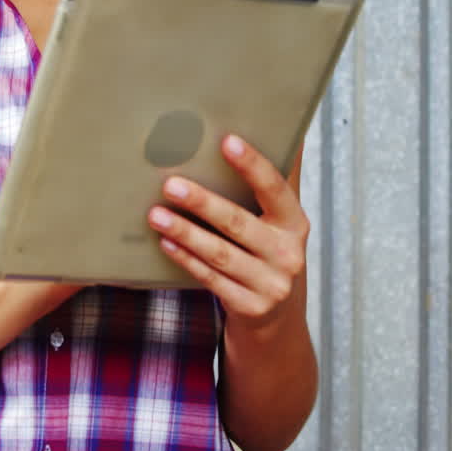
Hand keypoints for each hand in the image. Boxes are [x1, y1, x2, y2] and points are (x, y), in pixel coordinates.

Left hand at [147, 135, 308, 337]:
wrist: (277, 318)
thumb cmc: (268, 255)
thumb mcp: (279, 224)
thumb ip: (272, 185)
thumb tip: (283, 132)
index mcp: (295, 224)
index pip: (274, 189)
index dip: (252, 165)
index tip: (226, 141)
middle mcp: (288, 254)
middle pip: (238, 223)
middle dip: (202, 202)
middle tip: (170, 184)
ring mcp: (271, 284)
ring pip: (220, 254)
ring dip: (185, 232)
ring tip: (156, 214)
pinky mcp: (250, 308)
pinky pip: (211, 279)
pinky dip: (186, 260)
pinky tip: (166, 242)